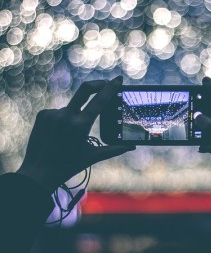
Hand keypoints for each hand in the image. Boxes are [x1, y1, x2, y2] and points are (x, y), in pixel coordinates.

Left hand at [17, 76, 134, 192]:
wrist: (38, 173)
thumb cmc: (68, 165)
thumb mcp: (93, 157)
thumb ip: (114, 149)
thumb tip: (130, 146)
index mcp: (81, 125)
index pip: (100, 100)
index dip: (111, 88)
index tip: (118, 79)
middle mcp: (66, 116)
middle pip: (85, 89)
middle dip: (98, 84)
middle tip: (107, 83)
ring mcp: (52, 114)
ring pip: (72, 107)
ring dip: (77, 114)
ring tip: (72, 134)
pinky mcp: (43, 114)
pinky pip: (60, 111)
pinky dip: (64, 118)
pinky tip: (60, 133)